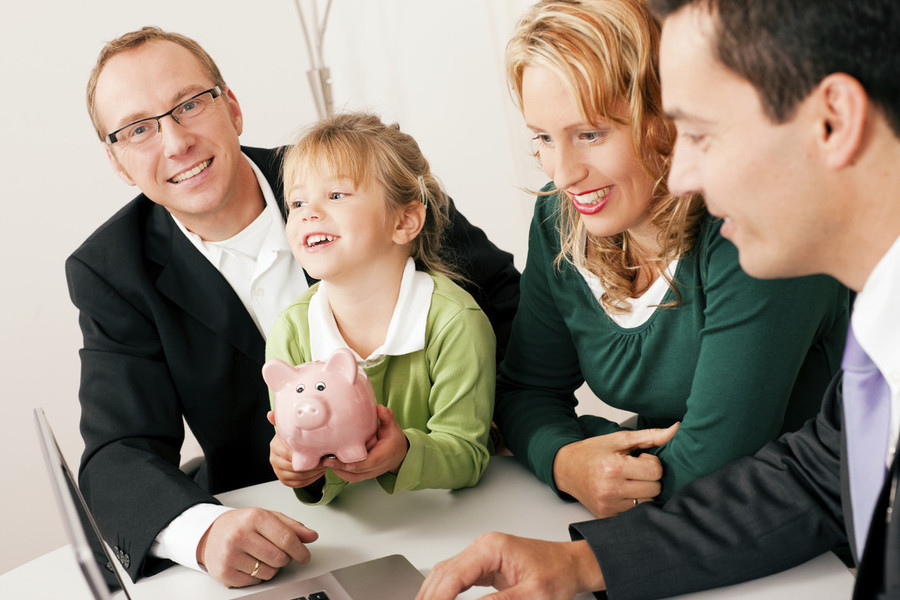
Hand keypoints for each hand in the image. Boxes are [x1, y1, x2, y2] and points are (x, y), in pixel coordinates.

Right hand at [196, 507, 317, 587]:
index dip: (300, 551)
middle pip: (279, 558)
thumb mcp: (268, 517)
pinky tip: (250, 563)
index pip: (286, 539)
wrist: (211, 534)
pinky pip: (255, 582)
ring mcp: (230, 555)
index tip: (305, 556)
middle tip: (278, 552)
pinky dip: (257, 576)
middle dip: (285, 558)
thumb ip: (292, 527)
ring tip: (261, 556)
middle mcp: (240, 535)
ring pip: (269, 572)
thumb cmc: (242, 525)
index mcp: (254, 517)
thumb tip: (312, 536)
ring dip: (272, 568)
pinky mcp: (225, 573)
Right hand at [267, 411, 327, 487]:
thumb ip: (283, 420)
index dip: (307, 455)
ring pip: (299, 477)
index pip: (291, 454)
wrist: (291, 447)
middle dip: (313, 465)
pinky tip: (319, 472)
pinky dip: (311, 479)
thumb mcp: (290, 427)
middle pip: (295, 468)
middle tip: (326, 459)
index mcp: (275, 446)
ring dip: (314, 472)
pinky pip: (299, 483)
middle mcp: (274, 459)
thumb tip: (270, 414)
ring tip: (324, 465)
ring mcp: (278, 471)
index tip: (320, 452)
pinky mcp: (284, 480)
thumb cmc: (294, 437)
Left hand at [323, 404, 407, 481]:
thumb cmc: (393, 440)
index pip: (368, 462)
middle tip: (325, 459)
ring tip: (324, 462)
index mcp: (384, 455)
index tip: (341, 457)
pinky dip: (339, 473)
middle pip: (357, 472)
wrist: (398, 454)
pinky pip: (350, 477)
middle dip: (340, 467)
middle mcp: (376, 467)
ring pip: (351, 477)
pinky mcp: (364, 474)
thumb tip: (379, 408)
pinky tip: (330, 465)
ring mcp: (369, 473)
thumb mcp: (392, 426)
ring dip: (338, 471)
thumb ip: (387, 417)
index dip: (354, 462)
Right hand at [416, 533, 604, 599]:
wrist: (572, 564)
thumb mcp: (531, 594)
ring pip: (446, 572)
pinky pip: (457, 575)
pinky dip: (445, 589)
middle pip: (443, 572)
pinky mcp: (485, 564)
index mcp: (492, 548)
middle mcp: (483, 547)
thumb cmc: (558, 573)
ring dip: (434, 592)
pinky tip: (440, 599)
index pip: (453, 574)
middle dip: (431, 595)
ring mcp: (483, 554)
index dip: (439, 596)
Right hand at [553, 424, 678, 517]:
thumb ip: (649, 436)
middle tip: (634, 470)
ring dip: (643, 491)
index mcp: (615, 468)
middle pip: (655, 488)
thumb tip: (676, 429)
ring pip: (648, 502)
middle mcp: (612, 489)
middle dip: (649, 478)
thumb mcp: (619, 439)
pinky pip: (635, 513)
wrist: (566, 469)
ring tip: (629, 481)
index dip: (651, 462)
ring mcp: (609, 506)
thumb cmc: (592, 452)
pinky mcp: (607, 516)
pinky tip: (623, 492)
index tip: (639, 459)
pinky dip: (634, 502)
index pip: (656, 470)